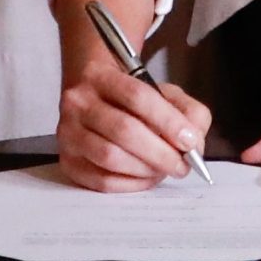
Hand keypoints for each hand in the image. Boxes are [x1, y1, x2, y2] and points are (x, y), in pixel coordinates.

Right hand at [57, 55, 214, 191]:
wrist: (93, 101)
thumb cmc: (132, 100)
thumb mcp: (163, 92)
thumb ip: (187, 111)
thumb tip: (193, 143)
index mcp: (100, 75)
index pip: (137, 96)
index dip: (168, 121)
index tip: (189, 141)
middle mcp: (77, 102)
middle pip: (123, 130)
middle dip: (160, 153)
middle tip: (181, 165)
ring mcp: (67, 133)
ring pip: (111, 157)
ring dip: (146, 170)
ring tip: (163, 170)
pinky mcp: (67, 161)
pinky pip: (101, 181)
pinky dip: (130, 184)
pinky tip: (145, 178)